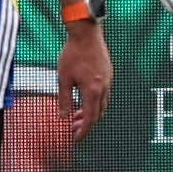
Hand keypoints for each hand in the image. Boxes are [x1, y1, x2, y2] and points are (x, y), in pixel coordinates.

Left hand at [54, 2, 115, 123]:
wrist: (86, 33)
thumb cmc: (73, 53)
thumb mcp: (63, 78)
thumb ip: (64, 100)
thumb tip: (63, 116)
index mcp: (92, 91)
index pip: (90, 119)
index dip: (83, 131)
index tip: (75, 138)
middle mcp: (104, 87)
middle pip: (98, 114)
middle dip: (86, 124)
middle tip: (73, 127)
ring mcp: (108, 80)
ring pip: (103, 104)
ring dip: (91, 112)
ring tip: (77, 113)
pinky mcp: (108, 73)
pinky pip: (105, 93)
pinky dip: (95, 101)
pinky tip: (84, 98)